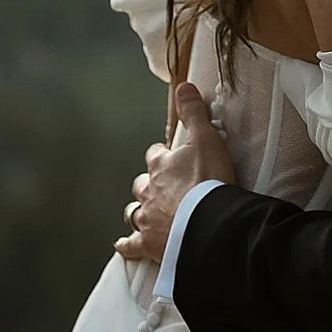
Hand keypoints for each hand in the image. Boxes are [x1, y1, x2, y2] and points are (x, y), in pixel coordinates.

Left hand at [113, 84, 236, 262]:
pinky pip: (132, 245)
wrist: (208, 223)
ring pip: (134, 211)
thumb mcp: (206, 139)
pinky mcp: (150, 244)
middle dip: (147, 183)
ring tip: (141, 211)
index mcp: (162, 166)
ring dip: (137, 210)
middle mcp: (150, 191)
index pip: (156, 155)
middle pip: (142, 184)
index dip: (161, 154)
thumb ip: (194, 113)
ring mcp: (148, 218)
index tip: (167, 154)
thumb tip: (183, 86)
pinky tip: (122, 245)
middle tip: (158, 185)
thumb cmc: (209, 181)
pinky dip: (126, 245)